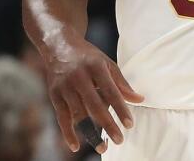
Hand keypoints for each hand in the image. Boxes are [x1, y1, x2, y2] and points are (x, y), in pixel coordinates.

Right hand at [41, 33, 143, 151]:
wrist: (59, 46)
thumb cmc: (88, 57)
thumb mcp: (107, 64)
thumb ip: (122, 83)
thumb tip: (139, 100)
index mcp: (96, 67)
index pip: (111, 92)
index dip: (121, 109)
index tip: (129, 124)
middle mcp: (79, 77)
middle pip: (95, 105)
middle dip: (108, 124)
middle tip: (119, 140)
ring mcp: (64, 87)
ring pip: (78, 114)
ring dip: (90, 132)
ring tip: (103, 147)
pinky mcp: (53, 95)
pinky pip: (61, 117)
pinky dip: (68, 132)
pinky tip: (76, 146)